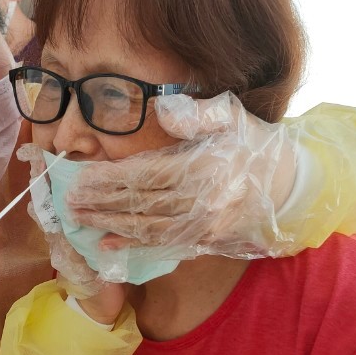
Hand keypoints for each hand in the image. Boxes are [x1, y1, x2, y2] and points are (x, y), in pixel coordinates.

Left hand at [67, 92, 297, 259]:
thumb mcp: (230, 116)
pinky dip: (133, 245)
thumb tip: (162, 108)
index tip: (81, 178)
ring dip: (110, 225)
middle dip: (101, 203)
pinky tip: (108, 243)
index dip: (111, 178)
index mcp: (204, 166)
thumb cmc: (251, 143)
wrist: (287, 183)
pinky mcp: (204, 240)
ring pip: (148, 228)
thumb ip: (197, 113)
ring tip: (80, 219)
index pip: (147, 174)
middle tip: (68, 202)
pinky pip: (163, 244)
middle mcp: (202, 200)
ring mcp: (203, 225)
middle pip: (141, 204)